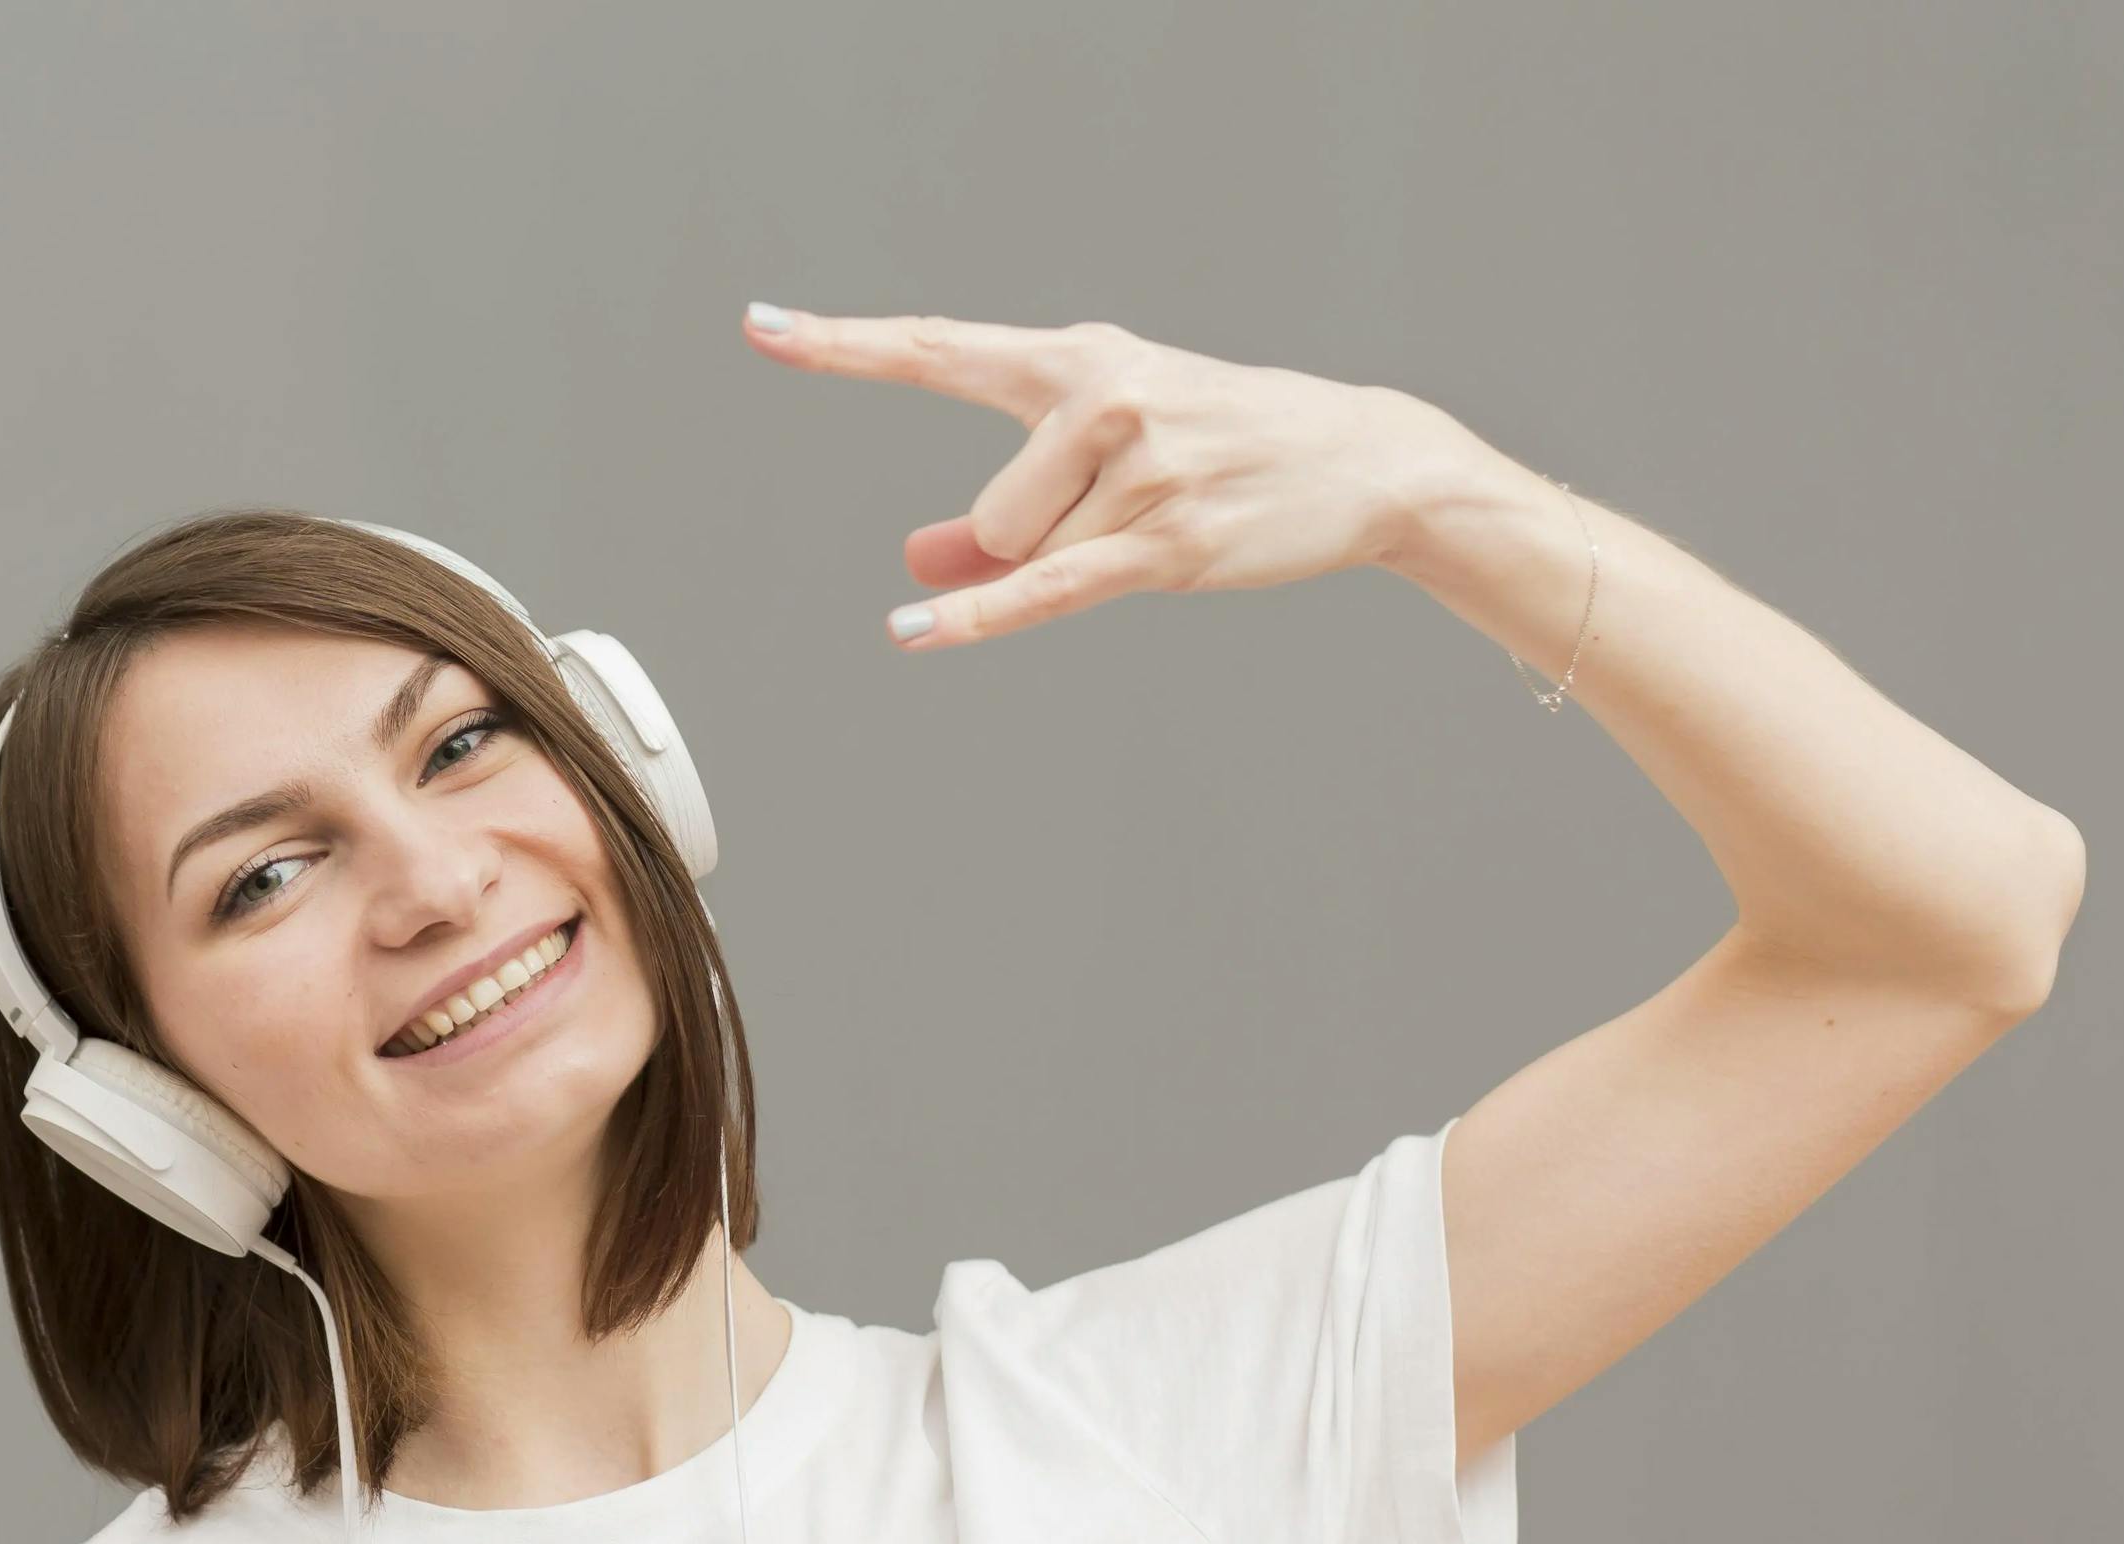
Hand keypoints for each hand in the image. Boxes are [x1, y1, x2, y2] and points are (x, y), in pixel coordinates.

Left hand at [740, 305, 1478, 647]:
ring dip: (1077, 567)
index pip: (936, 349)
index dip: (841, 345)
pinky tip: (912, 636)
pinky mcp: (1165, 541)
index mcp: (1077, 360)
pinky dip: (978, 617)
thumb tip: (915, 562)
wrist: (1360, 457)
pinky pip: (1045, 589)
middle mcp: (1101, 397)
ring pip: (1030, 557)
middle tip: (1125, 514)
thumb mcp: (1107, 455)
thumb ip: (1001, 509)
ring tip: (1164, 523)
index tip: (762, 327)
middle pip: (988, 514)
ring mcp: (1136, 468)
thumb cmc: (1221, 448)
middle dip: (1025, 545)